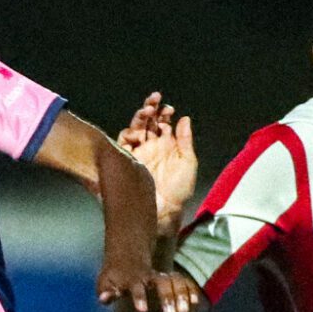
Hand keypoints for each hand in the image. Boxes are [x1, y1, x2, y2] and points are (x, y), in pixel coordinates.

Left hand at [96, 261, 202, 311]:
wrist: (128, 255)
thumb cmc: (114, 275)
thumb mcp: (105, 281)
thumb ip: (106, 291)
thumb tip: (103, 299)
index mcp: (133, 279)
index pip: (137, 288)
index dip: (139, 298)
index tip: (142, 310)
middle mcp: (150, 277)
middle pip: (161, 284)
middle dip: (167, 298)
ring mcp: (161, 277)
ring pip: (175, 282)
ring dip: (181, 295)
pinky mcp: (170, 279)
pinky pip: (183, 282)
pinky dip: (189, 290)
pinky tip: (194, 302)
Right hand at [117, 92, 197, 229]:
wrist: (164, 211)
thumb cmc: (178, 191)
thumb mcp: (188, 162)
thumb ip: (185, 140)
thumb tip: (184, 119)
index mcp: (167, 146)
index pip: (163, 123)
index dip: (164, 113)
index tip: (168, 108)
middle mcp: (152, 147)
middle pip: (148, 122)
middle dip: (150, 108)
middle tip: (154, 100)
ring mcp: (139, 152)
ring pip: (135, 128)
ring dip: (140, 117)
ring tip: (147, 112)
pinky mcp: (127, 160)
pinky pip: (124, 142)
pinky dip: (130, 133)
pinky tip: (139, 132)